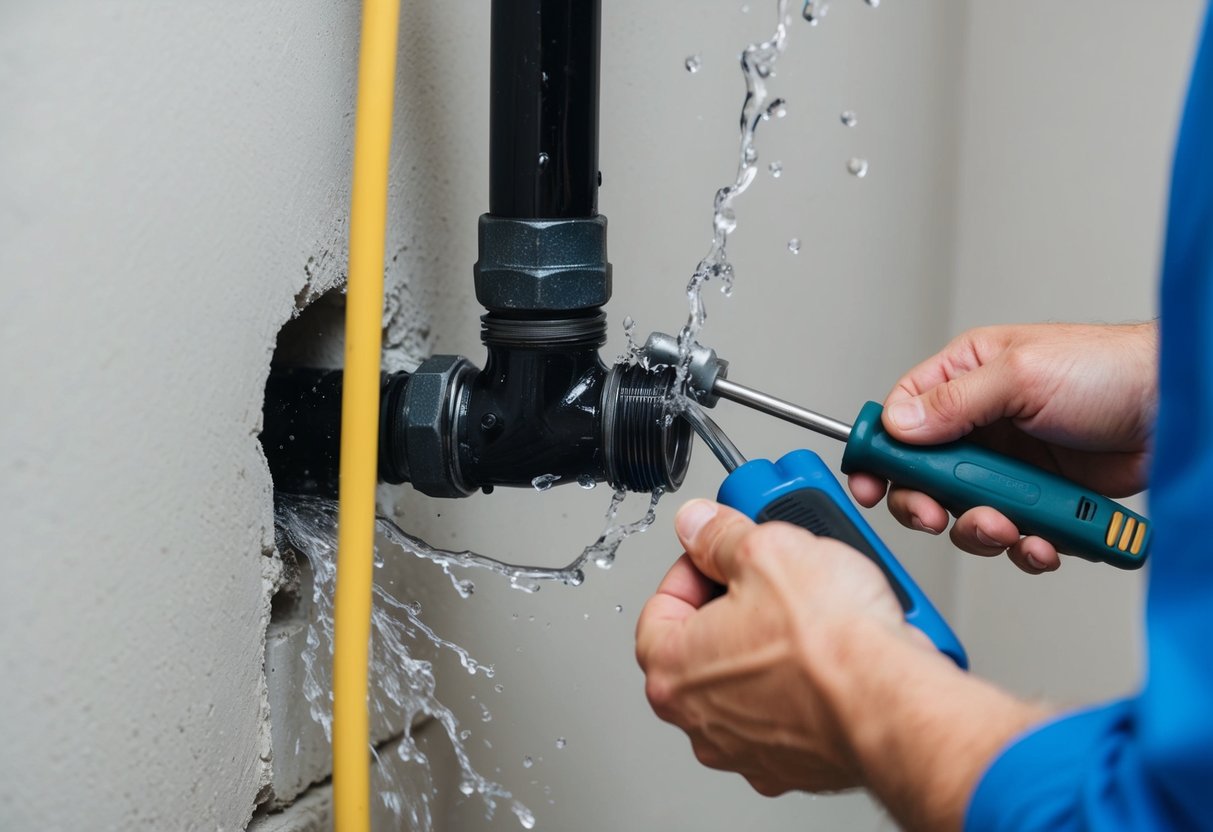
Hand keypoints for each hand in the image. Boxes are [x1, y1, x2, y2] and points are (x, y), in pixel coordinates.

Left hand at [636, 499, 1049, 828]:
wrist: (897, 706)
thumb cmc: (831, 644)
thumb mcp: (765, 551)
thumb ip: (718, 535)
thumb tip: (698, 525)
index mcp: (671, 672)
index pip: (661, 606)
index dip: (693, 566)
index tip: (723, 551)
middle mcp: (702, 722)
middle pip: (705, 643)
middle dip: (739, 602)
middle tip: (771, 574)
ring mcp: (750, 749)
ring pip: (751, 677)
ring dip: (776, 640)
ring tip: (813, 607)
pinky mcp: (799, 762)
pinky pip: (794, 707)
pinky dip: (809, 680)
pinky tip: (835, 650)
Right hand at [848, 322, 1156, 572]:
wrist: (1175, 411)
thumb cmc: (1109, 369)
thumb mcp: (1022, 374)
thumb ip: (954, 401)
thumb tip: (898, 423)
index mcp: (966, 378)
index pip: (902, 415)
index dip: (879, 450)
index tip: (867, 481)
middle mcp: (982, 423)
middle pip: (923, 476)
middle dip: (926, 503)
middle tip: (936, 515)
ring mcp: (1010, 465)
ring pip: (965, 513)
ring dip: (981, 529)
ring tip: (1006, 525)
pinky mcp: (1041, 499)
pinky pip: (1013, 535)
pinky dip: (1024, 546)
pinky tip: (1041, 539)